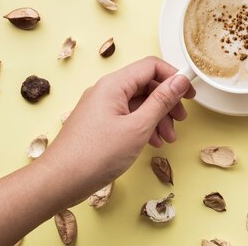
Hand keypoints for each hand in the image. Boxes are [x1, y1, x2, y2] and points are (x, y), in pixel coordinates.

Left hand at [37, 56, 194, 204]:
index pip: (151, 66)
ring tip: (168, 138)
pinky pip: (128, 116)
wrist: (58, 182)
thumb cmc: (95, 155)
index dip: (173, 77)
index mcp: (114, 84)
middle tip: (180, 120)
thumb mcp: (138, 127)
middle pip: (146, 85)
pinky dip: (143, 126)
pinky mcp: (99, 123)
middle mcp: (106, 91)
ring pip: (138, 103)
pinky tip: (152, 142)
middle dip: (167, 102)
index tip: (189, 93)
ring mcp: (101, 107)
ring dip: (157, 117)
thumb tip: (179, 80)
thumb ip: (161, 102)